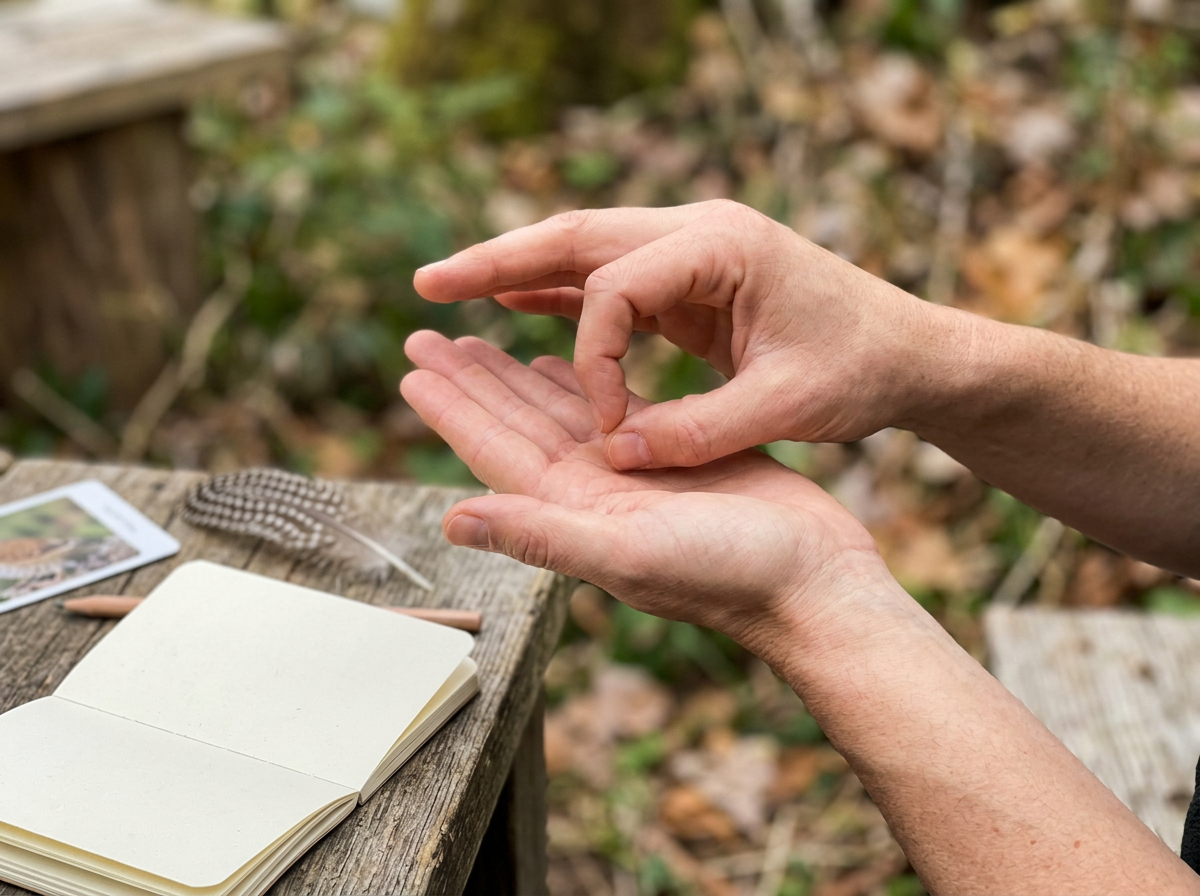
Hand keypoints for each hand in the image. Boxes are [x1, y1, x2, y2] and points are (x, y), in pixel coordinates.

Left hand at [399, 330, 896, 661]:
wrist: (811, 580)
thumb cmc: (730, 575)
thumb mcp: (629, 554)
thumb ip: (542, 535)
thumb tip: (451, 520)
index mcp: (573, 509)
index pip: (494, 451)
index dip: (451, 408)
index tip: (412, 365)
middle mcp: (591, 491)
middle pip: (514, 423)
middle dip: (470, 380)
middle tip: (426, 337)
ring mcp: (629, 472)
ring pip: (556, 410)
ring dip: (515, 377)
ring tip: (478, 342)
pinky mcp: (670, 452)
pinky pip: (609, 406)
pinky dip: (580, 383)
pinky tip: (557, 362)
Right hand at [413, 201, 955, 470]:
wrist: (912, 350)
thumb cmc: (862, 371)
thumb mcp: (790, 407)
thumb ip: (701, 432)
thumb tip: (616, 453)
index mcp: (723, 248)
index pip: (616, 288)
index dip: (594, 360)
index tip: (608, 428)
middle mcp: (700, 233)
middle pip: (578, 236)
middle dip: (500, 261)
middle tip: (430, 285)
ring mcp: (694, 249)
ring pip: (585, 249)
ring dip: (517, 270)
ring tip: (450, 289)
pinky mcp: (693, 277)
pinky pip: (612, 277)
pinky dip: (561, 289)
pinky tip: (517, 304)